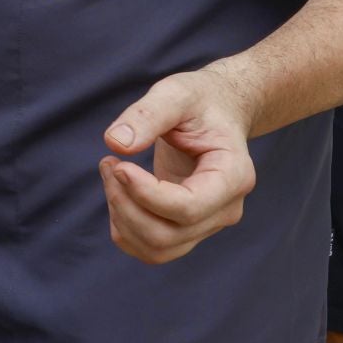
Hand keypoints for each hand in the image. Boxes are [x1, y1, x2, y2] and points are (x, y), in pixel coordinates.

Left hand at [99, 65, 257, 264]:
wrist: (218, 112)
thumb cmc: (200, 101)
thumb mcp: (175, 94)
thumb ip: (147, 114)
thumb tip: (116, 143)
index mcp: (233, 175)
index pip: (188, 207)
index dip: (145, 193)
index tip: (118, 164)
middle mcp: (226, 209)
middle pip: (167, 235)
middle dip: (125, 203)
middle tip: (109, 162)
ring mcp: (208, 223)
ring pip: (158, 249)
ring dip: (121, 217)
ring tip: (111, 172)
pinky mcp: (188, 228)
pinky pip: (153, 249)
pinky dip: (125, 229)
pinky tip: (118, 193)